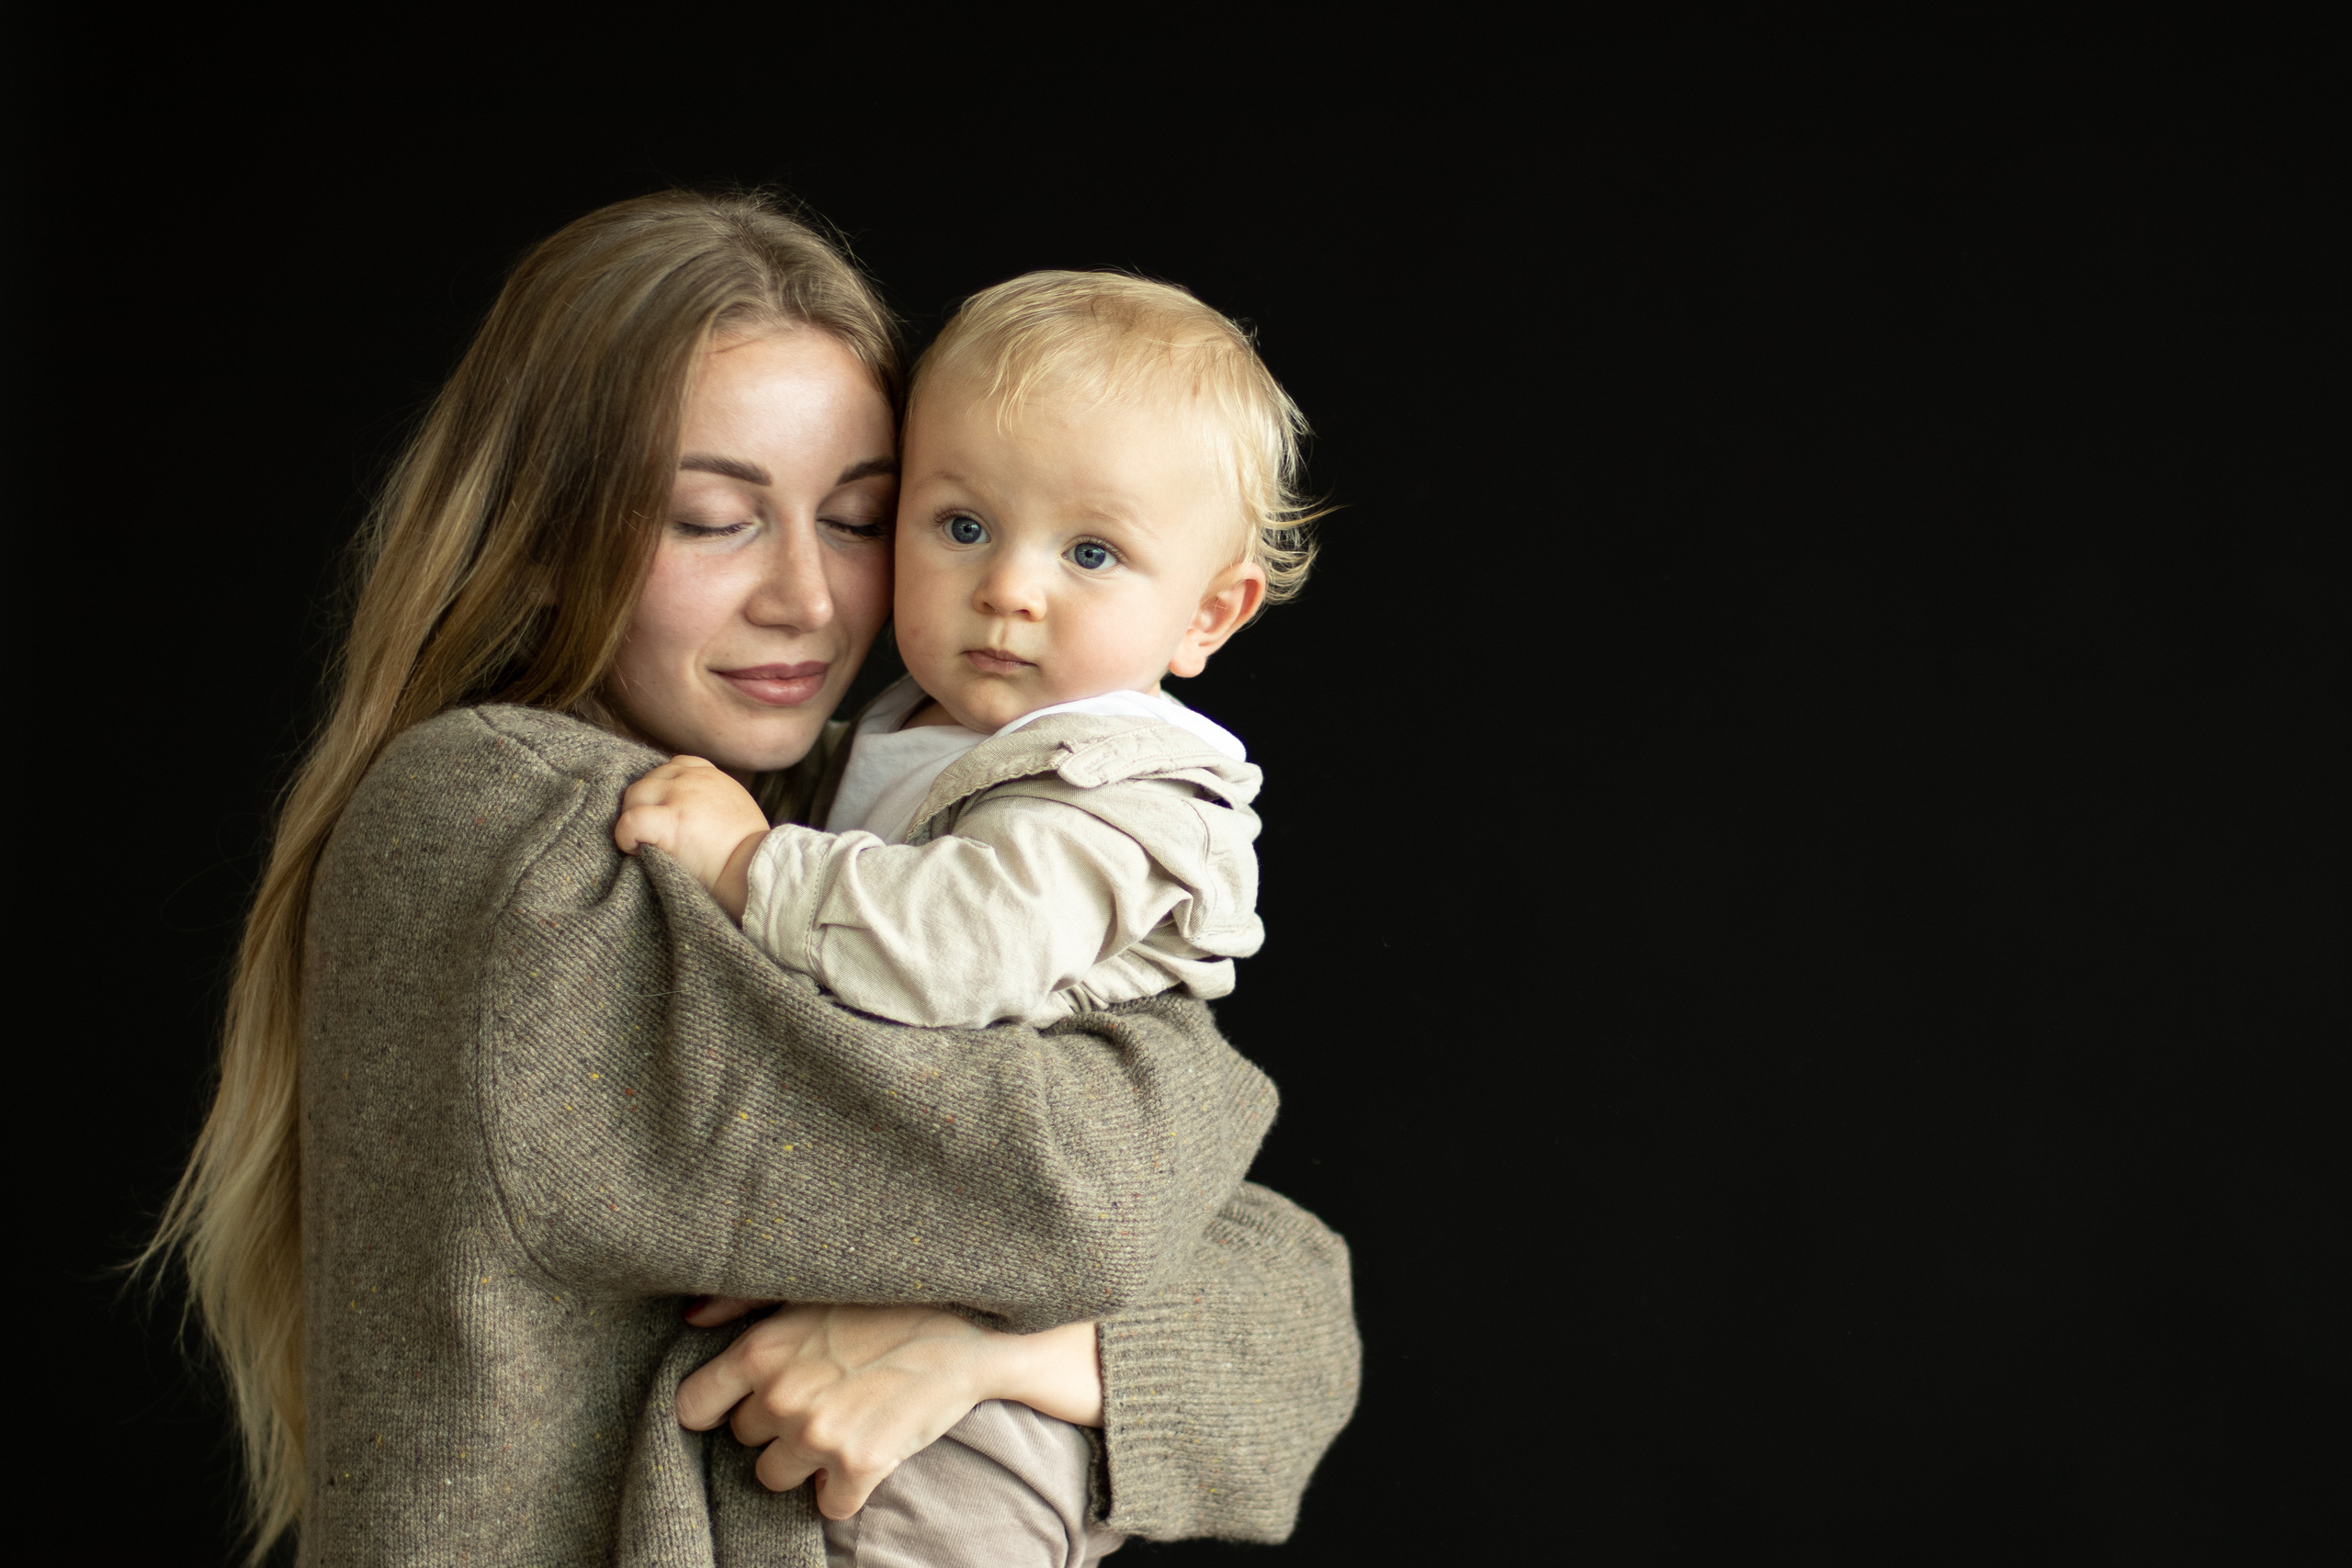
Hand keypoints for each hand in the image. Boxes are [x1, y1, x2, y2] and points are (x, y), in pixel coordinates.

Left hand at [614, 757, 768, 919]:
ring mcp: (680, 796)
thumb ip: (712, 798)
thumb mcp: (736, 808)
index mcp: (709, 774)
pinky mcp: (670, 821)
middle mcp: (692, 778)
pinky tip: (637, 851)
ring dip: (633, 819)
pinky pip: (629, 821)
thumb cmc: (749, 850)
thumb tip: (690, 813)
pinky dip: (625, 837)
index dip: (662, 792)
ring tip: (645, 844)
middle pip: (647, 780)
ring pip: (634, 795)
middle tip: (651, 835)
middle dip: (644, 807)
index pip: (672, 767)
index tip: (666, 815)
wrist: (756, 867)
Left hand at [676, 1302, 1103, 1517]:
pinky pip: (828, 1505)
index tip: (741, 1401)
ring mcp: (819, 1435)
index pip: (693, 1406)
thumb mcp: (809, 1289)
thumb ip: (741, 1303)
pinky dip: (845, 1489)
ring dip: (803, 1459)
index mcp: (760, 1351)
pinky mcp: (859, 1467)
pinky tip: (868, 1449)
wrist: (969, 1330)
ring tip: (841, 1421)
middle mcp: (781, 1396)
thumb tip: (690, 1317)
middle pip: (743, 1440)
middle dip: (773, 1424)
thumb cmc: (886, 1301)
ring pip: (775, 1477)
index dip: (718, 1406)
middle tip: (819, 1393)